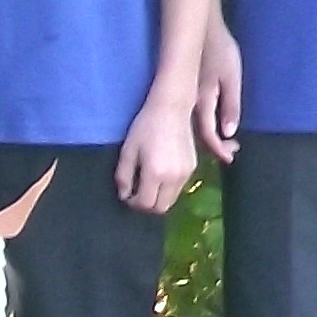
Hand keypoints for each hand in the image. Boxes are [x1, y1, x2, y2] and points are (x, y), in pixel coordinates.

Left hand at [116, 90, 198, 212]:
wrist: (171, 109)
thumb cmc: (145, 126)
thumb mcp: (128, 150)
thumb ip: (123, 176)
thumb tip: (124, 196)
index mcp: (155, 173)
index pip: (145, 204)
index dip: (134, 204)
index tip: (128, 195)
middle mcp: (173, 178)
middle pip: (161, 208)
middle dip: (147, 205)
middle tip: (137, 193)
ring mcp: (185, 173)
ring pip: (171, 200)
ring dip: (159, 198)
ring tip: (148, 183)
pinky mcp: (192, 167)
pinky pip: (179, 188)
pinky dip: (168, 188)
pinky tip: (160, 173)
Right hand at [192, 19, 241, 167]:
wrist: (201, 29)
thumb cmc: (220, 50)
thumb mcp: (231, 78)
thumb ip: (230, 106)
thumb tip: (229, 133)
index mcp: (202, 101)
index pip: (207, 135)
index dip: (218, 149)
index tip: (229, 158)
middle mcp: (190, 103)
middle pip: (198, 134)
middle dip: (213, 147)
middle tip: (230, 152)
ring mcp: (186, 96)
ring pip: (192, 126)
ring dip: (207, 137)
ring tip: (223, 142)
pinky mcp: (186, 90)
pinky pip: (190, 116)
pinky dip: (201, 126)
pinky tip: (211, 124)